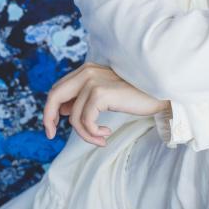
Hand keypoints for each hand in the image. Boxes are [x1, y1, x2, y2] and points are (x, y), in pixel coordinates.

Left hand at [42, 62, 167, 146]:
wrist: (159, 94)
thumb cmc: (135, 95)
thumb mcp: (106, 95)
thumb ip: (84, 99)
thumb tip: (64, 111)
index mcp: (86, 70)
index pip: (58, 89)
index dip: (50, 109)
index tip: (52, 126)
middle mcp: (86, 72)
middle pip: (54, 96)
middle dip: (49, 118)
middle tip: (52, 135)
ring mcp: (92, 81)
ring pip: (74, 117)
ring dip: (85, 134)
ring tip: (101, 138)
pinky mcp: (100, 93)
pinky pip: (85, 122)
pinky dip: (93, 134)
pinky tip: (106, 134)